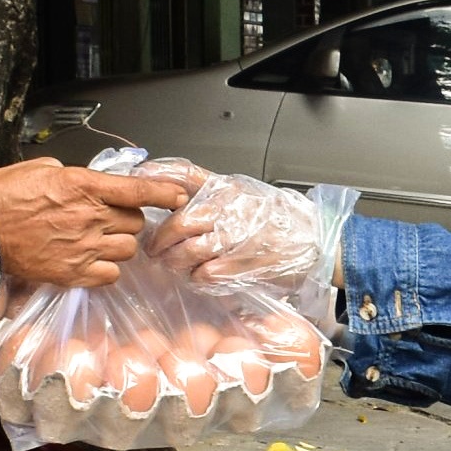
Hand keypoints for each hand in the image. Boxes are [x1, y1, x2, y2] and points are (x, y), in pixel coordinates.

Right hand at [0, 158, 184, 288]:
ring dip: (118, 244)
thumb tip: (89, 184)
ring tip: (96, 240)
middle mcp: (88, 216)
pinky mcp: (72, 274)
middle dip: (126, 219)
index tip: (178, 196)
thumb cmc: (2, 195)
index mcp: (82, 185)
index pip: (137, 190)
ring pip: (127, 249)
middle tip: (105, 218)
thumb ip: (73, 175)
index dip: (163, 193)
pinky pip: (110, 275)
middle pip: (134, 221)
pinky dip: (106, 269)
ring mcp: (82, 248)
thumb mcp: (40, 168)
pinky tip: (90, 261)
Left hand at [143, 171, 354, 291]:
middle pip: (181, 221)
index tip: (135, 183)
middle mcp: (232, 207)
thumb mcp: (242, 193)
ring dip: (175, 261)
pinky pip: (208, 273)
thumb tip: (161, 184)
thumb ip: (206, 188)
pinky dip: (198, 277)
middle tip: (152, 248)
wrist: (315, 241)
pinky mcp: (247, 263)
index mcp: (228, 187)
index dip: (156, 177)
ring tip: (172, 264)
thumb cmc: (274, 218)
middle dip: (160, 239)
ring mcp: (240, 236)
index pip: (184, 174)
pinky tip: (199, 276)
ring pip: (191, 250)